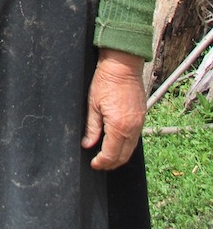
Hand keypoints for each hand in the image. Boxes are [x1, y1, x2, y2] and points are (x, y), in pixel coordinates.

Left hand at [82, 49, 146, 169]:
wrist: (122, 65)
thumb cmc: (105, 81)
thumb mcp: (93, 104)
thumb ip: (92, 128)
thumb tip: (88, 144)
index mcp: (119, 126)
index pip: (111, 154)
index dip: (102, 162)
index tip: (94, 165)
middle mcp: (132, 128)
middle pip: (123, 155)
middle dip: (111, 163)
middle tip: (99, 164)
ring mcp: (139, 123)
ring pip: (131, 149)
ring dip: (120, 156)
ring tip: (107, 157)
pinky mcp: (142, 117)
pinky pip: (135, 138)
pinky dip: (126, 145)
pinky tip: (117, 143)